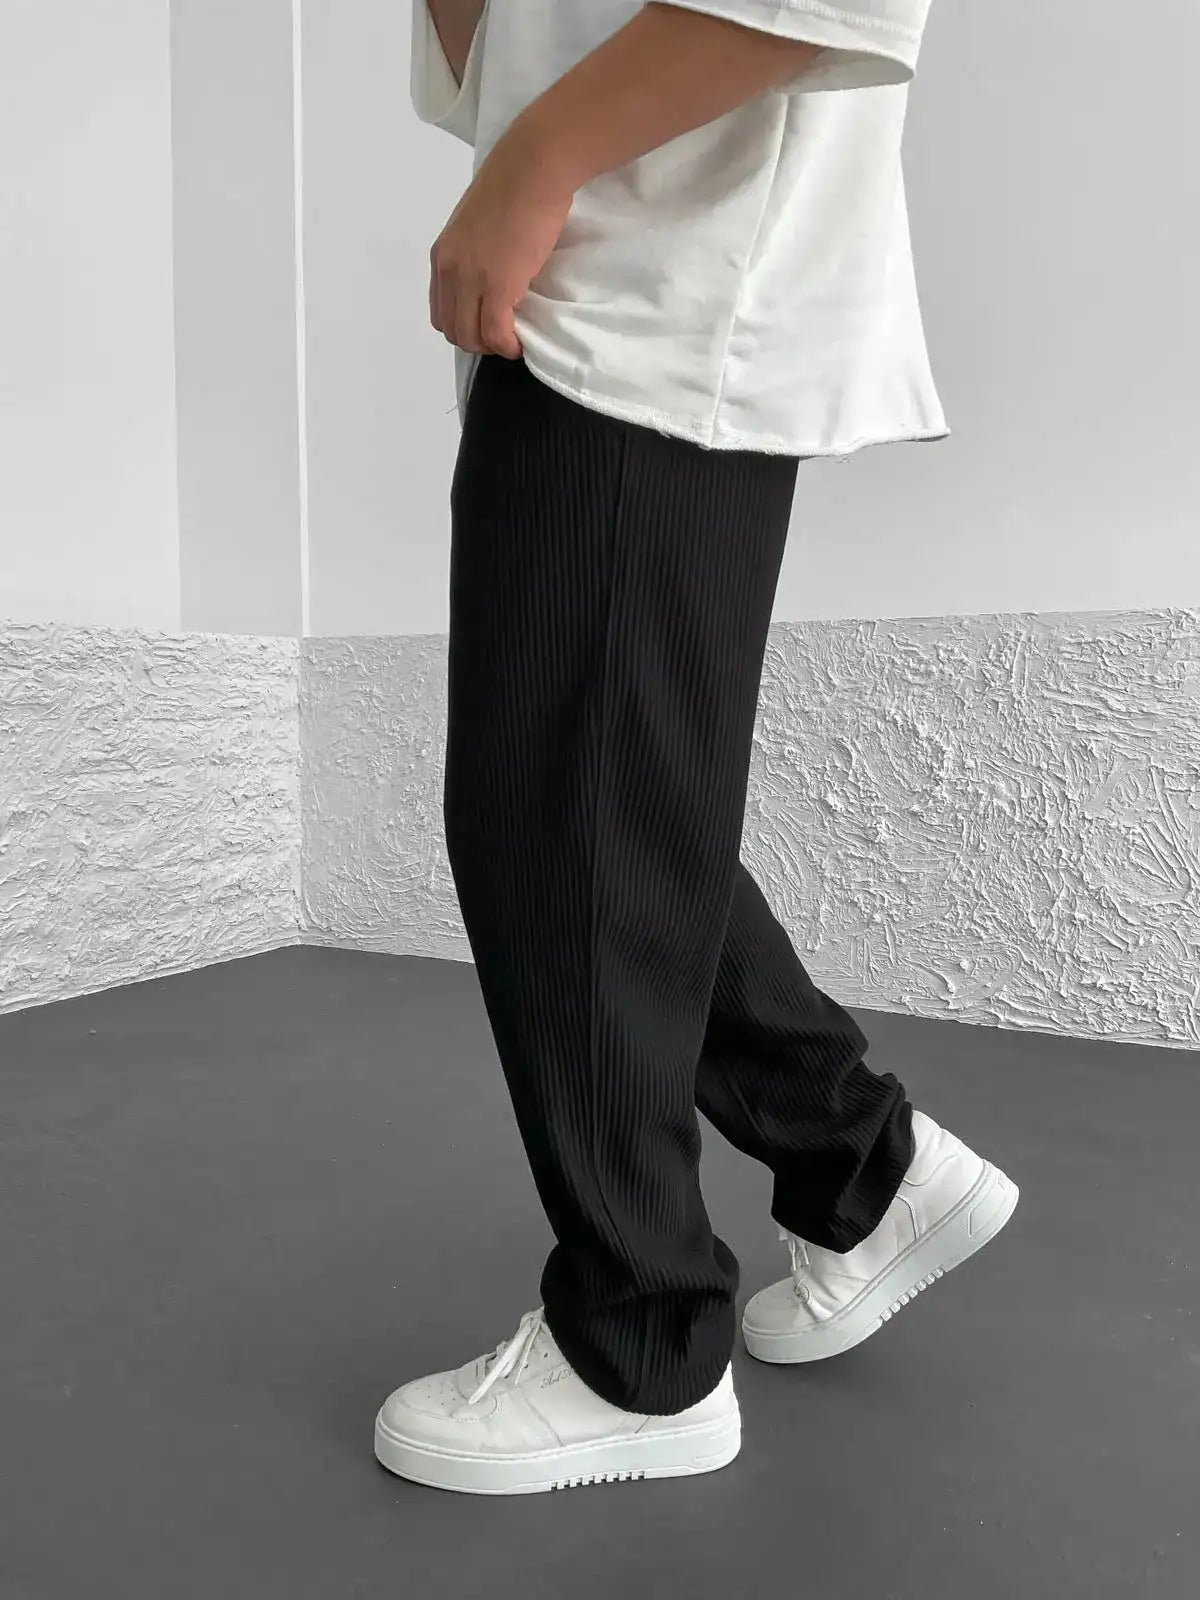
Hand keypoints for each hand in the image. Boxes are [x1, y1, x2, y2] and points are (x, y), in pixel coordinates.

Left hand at [429, 128, 575, 358]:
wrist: (533, 169)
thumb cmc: (513, 186)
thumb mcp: (476, 222)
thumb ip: (472, 251)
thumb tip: (488, 270)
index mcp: (442, 255)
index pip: (440, 311)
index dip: (463, 326)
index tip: (486, 324)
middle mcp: (449, 270)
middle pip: (452, 329)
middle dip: (477, 341)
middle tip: (502, 336)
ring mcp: (471, 279)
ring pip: (470, 338)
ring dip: (492, 347)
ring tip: (512, 340)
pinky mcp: (498, 286)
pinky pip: (495, 334)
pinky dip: (507, 347)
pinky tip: (520, 344)